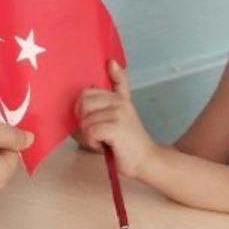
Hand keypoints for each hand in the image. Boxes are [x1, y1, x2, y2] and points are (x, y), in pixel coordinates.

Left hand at [76, 61, 155, 177]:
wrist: (146, 161)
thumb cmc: (126, 144)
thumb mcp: (117, 119)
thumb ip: (108, 103)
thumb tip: (105, 73)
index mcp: (120, 98)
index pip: (107, 81)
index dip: (104, 80)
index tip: (108, 67)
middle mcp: (120, 101)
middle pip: (83, 100)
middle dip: (83, 119)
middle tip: (97, 131)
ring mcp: (119, 112)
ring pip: (84, 119)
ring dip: (88, 135)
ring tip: (103, 140)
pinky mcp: (116, 127)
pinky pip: (90, 130)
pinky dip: (92, 142)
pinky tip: (104, 146)